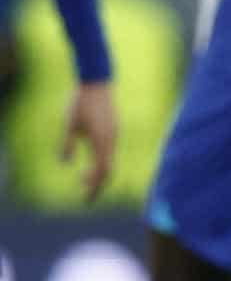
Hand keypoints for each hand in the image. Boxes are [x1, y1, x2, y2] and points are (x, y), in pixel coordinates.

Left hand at [63, 81, 115, 203]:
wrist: (97, 81)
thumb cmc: (80, 102)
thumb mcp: (69, 124)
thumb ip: (66, 144)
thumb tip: (65, 163)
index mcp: (101, 139)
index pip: (101, 170)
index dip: (94, 186)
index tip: (85, 198)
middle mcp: (111, 139)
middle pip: (109, 169)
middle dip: (98, 185)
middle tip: (86, 197)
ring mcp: (114, 134)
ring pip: (110, 160)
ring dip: (99, 173)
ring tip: (82, 179)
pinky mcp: (113, 129)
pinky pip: (110, 152)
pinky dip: (102, 162)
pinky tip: (90, 163)